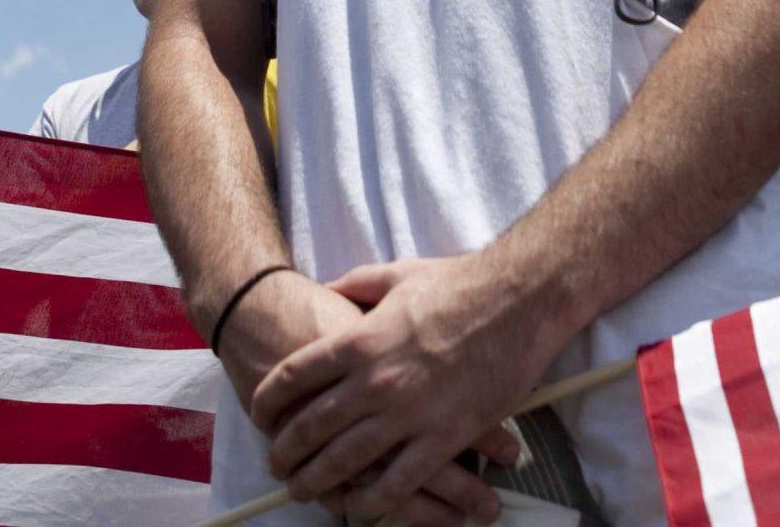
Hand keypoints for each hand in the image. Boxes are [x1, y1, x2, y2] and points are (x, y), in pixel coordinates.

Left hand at [251, 253, 549, 521]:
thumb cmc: (459, 283)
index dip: (269, 399)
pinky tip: (360, 506)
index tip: (261, 413)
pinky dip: (375, 499)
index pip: (294, 376)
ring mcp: (409, 412)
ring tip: (302, 491)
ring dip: (318, 481)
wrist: (518, 299)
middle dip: (285, 450)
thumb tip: (324, 289)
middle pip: (312, 425)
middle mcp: (375, 380)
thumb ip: (355, 285)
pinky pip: (400, 481)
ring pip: (347, 460)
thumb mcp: (396, 275)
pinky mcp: (445, 437)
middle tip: (276, 464)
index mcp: (358, 339)